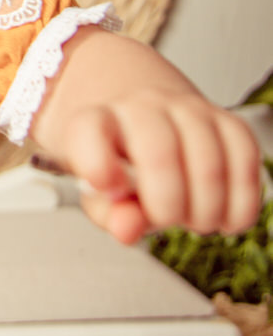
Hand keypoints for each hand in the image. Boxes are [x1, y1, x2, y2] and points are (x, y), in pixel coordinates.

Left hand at [60, 88, 261, 245]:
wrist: (141, 115)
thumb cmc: (117, 160)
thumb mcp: (98, 192)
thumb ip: (109, 213)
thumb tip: (127, 229)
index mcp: (96, 121)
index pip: (89, 130)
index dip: (97, 164)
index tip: (108, 190)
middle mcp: (142, 106)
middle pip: (159, 153)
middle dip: (167, 206)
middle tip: (166, 219)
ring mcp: (188, 109)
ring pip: (209, 162)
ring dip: (206, 209)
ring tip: (193, 220)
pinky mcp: (228, 120)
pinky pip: (246, 159)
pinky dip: (242, 201)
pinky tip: (226, 216)